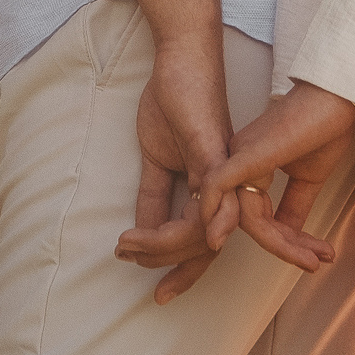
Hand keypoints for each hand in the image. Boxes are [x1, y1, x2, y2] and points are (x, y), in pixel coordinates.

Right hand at [107, 32, 231, 302]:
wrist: (181, 60)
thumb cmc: (173, 103)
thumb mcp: (156, 160)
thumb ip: (153, 196)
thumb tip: (142, 233)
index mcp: (212, 193)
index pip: (201, 244)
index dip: (182, 272)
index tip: (159, 295)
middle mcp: (224, 190)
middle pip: (204, 247)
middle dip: (176, 270)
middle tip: (144, 279)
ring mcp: (223, 174)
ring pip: (205, 231)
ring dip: (165, 245)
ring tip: (130, 244)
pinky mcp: (216, 154)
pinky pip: (217, 196)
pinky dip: (210, 221)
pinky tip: (198, 238)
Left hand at [196, 82, 354, 272]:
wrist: (337, 98)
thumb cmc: (324, 128)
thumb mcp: (308, 178)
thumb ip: (294, 206)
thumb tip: (289, 236)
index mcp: (251, 166)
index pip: (259, 217)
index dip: (287, 242)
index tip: (317, 257)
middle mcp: (238, 162)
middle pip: (251, 221)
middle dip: (284, 247)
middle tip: (314, 263)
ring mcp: (239, 157)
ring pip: (245, 216)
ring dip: (279, 243)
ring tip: (310, 257)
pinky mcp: (244, 152)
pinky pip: (219, 186)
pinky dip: (220, 215)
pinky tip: (227, 239)